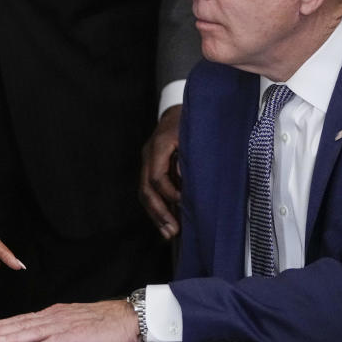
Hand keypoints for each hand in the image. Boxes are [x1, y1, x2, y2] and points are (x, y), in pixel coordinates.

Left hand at [0, 300, 139, 341]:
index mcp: (55, 313)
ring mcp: (66, 324)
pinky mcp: (78, 333)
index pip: (24, 318)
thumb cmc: (103, 321)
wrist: (126, 316)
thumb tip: (37, 335)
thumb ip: (56, 327)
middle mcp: (57, 316)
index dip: (3, 323)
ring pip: (34, 330)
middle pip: (23, 323)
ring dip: (14, 336)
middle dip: (0, 328)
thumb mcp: (74, 321)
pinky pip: (55, 341)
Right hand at [139, 105, 181, 238]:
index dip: (170, 193)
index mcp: (160, 144)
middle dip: (159, 211)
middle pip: (146, 188)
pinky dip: (158, 207)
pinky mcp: (152, 166)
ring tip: (168, 233)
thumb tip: (185, 179)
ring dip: (156, 214)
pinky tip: (166, 222)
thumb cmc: (194, 120)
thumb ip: (192, 156)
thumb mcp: (197, 134)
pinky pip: (150, 190)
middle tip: (172, 231)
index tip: (184, 205)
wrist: (184, 107)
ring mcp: (148, 159)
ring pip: (145, 192)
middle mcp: (149, 153)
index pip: (157, 176)